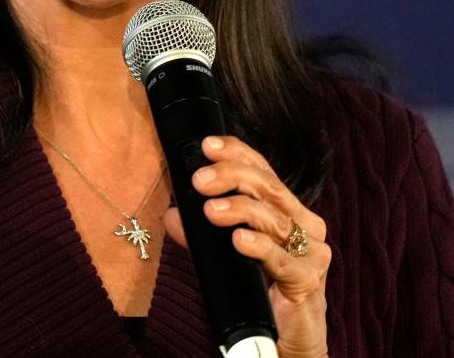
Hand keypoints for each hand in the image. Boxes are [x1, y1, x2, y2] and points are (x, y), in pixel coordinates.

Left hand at [163, 135, 330, 357]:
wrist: (284, 341)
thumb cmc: (257, 291)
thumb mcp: (222, 256)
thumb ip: (200, 234)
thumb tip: (172, 213)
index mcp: (285, 210)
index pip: (263, 170)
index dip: (237, 153)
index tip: (207, 145)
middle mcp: (304, 225)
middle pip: (269, 188)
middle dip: (232, 177)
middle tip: (200, 180)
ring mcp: (311, 252)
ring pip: (276, 219)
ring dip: (240, 210)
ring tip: (210, 211)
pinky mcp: (308, 281)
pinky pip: (284, 260)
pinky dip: (260, 248)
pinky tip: (239, 241)